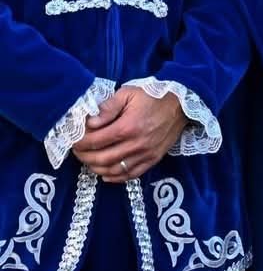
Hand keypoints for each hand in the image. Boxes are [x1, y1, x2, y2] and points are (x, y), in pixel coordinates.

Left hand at [72, 87, 188, 182]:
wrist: (181, 104)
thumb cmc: (152, 96)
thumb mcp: (127, 94)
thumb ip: (107, 108)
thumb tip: (90, 123)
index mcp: (127, 127)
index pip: (95, 141)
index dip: (80, 143)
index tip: (73, 140)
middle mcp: (136, 144)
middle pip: (102, 158)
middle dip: (84, 157)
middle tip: (77, 151)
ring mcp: (146, 154)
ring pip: (114, 170)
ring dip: (97, 168)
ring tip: (89, 161)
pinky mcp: (153, 159)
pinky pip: (131, 174)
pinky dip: (115, 177)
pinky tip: (105, 173)